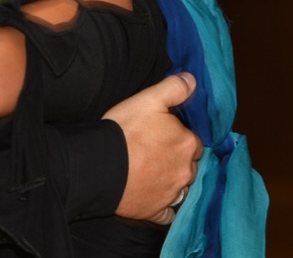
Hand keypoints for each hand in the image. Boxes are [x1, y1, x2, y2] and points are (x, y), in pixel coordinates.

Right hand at [103, 73, 201, 224]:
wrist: (100, 166)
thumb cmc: (125, 131)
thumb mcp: (149, 99)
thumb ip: (174, 88)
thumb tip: (193, 80)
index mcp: (187, 144)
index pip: (192, 140)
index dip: (178, 135)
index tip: (161, 133)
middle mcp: (185, 172)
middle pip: (188, 164)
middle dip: (176, 159)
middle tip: (153, 151)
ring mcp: (171, 194)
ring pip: (179, 187)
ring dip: (170, 180)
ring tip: (150, 172)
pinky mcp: (156, 211)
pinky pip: (167, 212)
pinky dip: (162, 206)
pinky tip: (151, 196)